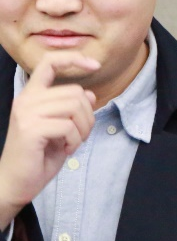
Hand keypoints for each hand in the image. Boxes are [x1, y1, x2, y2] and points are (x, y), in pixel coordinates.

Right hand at [0, 53, 98, 227]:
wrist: (17, 182)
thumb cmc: (39, 156)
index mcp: (32, 96)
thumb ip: (73, 110)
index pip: (49, 63)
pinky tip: (66, 150)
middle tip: (79, 135)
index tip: (95, 65)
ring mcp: (26, 113)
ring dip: (83, 128)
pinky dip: (75, 140)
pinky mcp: (31, 128)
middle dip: (88, 116)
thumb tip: (90, 93)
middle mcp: (26, 100)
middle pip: (75, 92)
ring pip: (75, 106)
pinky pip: (69, 125)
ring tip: (72, 142)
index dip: (73, 59)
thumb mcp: (62, 129)